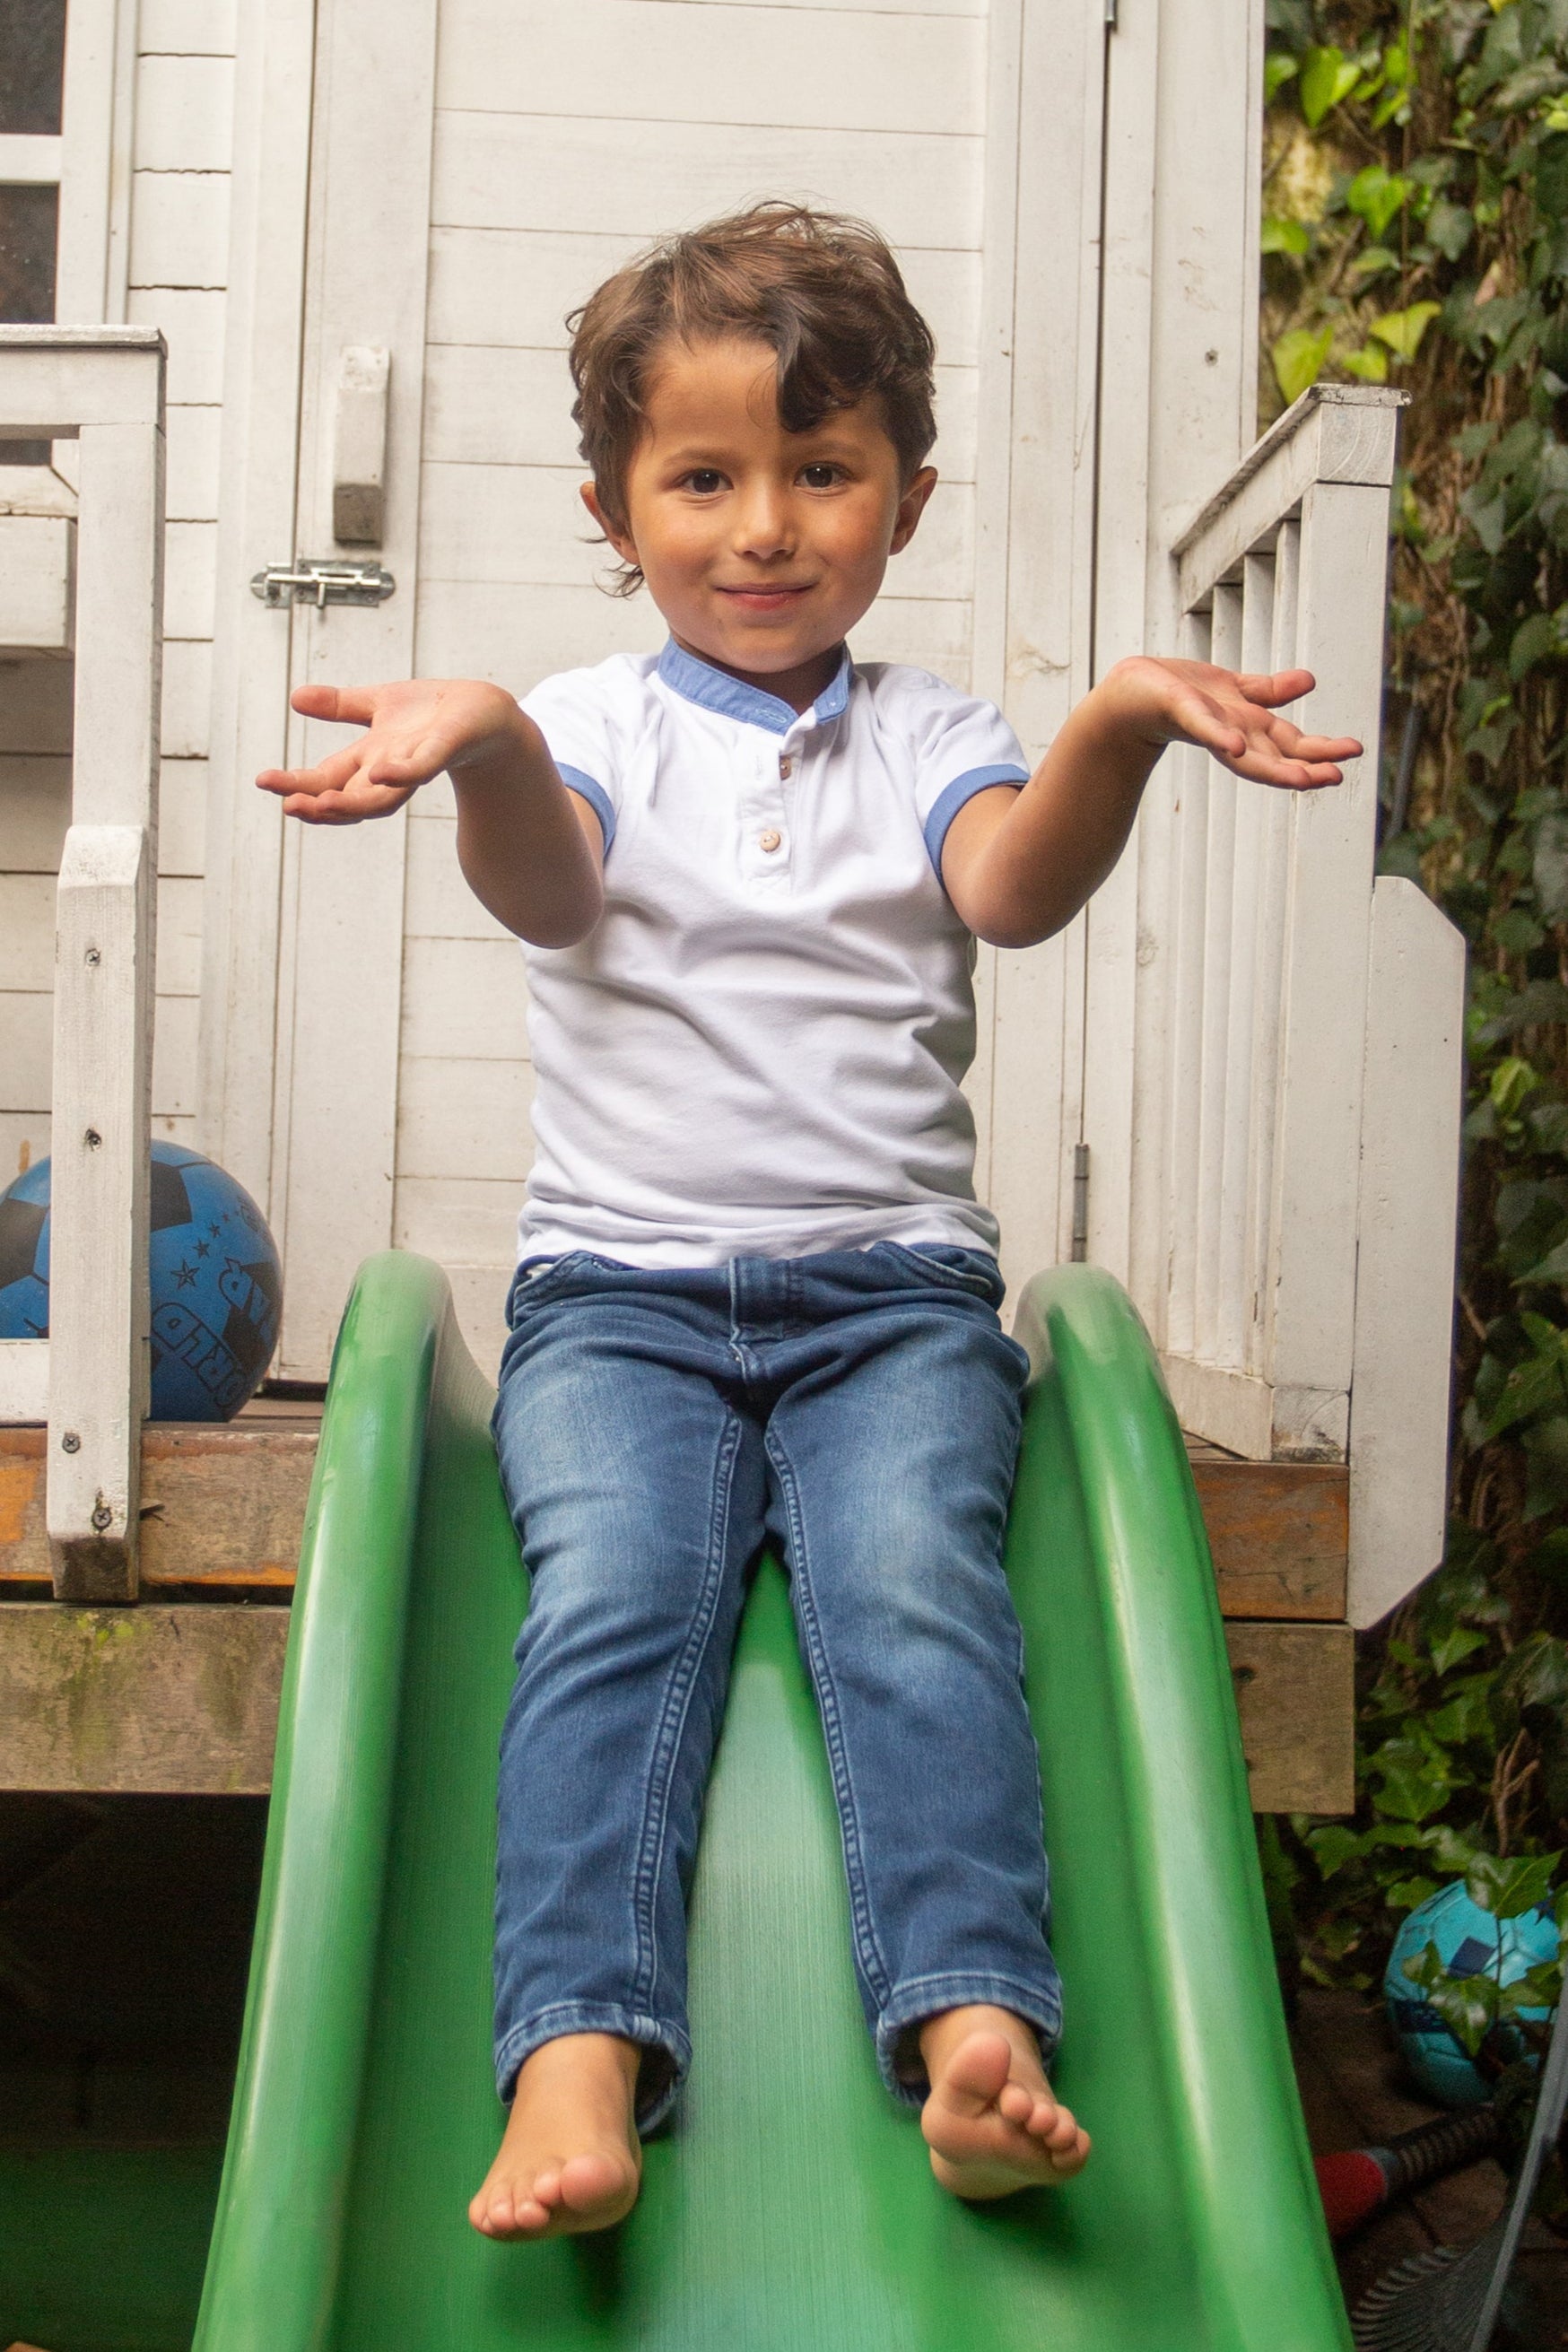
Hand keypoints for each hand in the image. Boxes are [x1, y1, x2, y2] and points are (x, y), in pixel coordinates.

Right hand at [256, 677, 525, 823]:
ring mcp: (416, 764)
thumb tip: (295, 697)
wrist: (487, 713)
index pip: (326, 779)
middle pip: (347, 796)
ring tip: (321, 803)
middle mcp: (389, 771)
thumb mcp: (380, 704)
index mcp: (370, 760)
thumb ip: (340, 706)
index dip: (297, 785)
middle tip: (286, 805)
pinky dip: (402, 773)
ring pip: (381, 797)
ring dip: (351, 803)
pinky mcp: (444, 751)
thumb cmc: (435, 714)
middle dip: (316, 803)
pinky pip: (422, 768)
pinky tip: (381, 774)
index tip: (264, 782)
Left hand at [1103, 657, 1360, 790]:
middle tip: (1337, 778)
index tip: (1350, 760)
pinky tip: (1238, 745)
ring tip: (1302, 779)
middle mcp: (1232, 734)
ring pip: (1245, 752)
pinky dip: (1220, 737)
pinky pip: (1203, 726)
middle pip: (1274, 755)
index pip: (1289, 744)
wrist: (1131, 693)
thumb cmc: (1181, 694)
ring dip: (1273, 767)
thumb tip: (1311, 682)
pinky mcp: (1181, 711)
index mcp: (1248, 727)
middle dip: (1306, 767)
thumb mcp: (1233, 690)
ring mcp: (1208, 725)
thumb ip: (1269, 692)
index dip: (1317, 753)